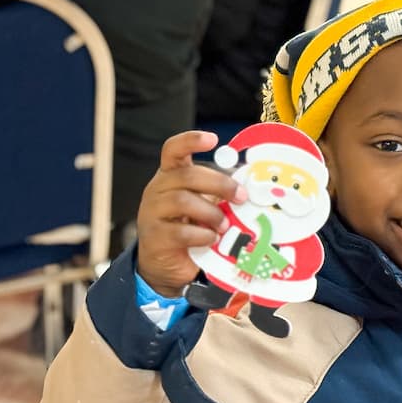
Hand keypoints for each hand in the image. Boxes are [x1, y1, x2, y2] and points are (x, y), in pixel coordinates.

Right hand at [136, 131, 244, 296]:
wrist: (165, 263)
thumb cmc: (188, 226)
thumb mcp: (201, 203)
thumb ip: (217, 192)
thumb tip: (249, 187)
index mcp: (170, 175)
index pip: (173, 149)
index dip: (191, 141)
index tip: (213, 138)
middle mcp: (157, 189)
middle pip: (187, 176)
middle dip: (220, 184)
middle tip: (241, 197)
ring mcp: (152, 213)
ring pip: (183, 202)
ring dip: (211, 213)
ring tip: (224, 225)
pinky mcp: (154, 237)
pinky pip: (180, 232)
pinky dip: (202, 235)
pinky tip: (211, 239)